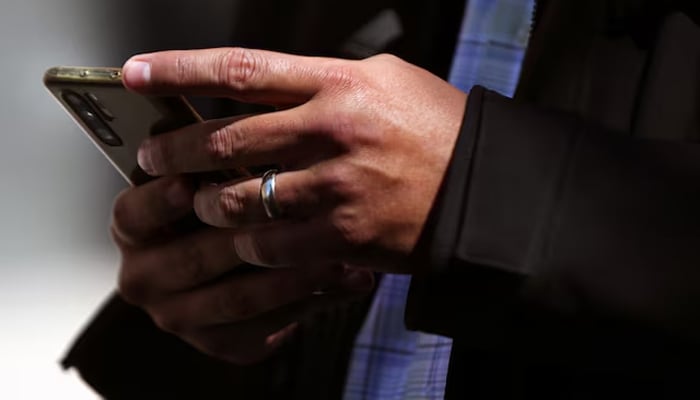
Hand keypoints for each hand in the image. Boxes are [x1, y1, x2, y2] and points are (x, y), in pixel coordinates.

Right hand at [112, 176, 373, 364]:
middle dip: (247, 237)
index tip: (191, 182)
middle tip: (297, 214)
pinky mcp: (218, 341)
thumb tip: (238, 110)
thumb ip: (212, 151)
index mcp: (134, 227)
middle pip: (194, 258)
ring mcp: (180, 315)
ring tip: (339, 254)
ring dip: (292, 275)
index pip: (135, 213)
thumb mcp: (211, 171)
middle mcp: (145, 276)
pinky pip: (267, 327)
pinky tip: (350, 279)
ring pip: (238, 298)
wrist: (241, 263)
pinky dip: (312, 303)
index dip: (162, 200)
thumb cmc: (225, 198)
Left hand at [123, 48, 466, 272]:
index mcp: (339, 84)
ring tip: (202, 205)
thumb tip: (257, 91)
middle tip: (155, 159)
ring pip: (237, 200)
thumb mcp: (382, 81)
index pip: (241, 69)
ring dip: (207, 205)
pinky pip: (270, 245)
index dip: (179, 68)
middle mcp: (332, 131)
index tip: (137, 72)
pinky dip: (247, 245)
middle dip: (176, 152)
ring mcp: (337, 187)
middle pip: (225, 139)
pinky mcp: (343, 236)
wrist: (484, 188)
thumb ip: (319, 82)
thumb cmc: (433, 129)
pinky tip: (247, 239)